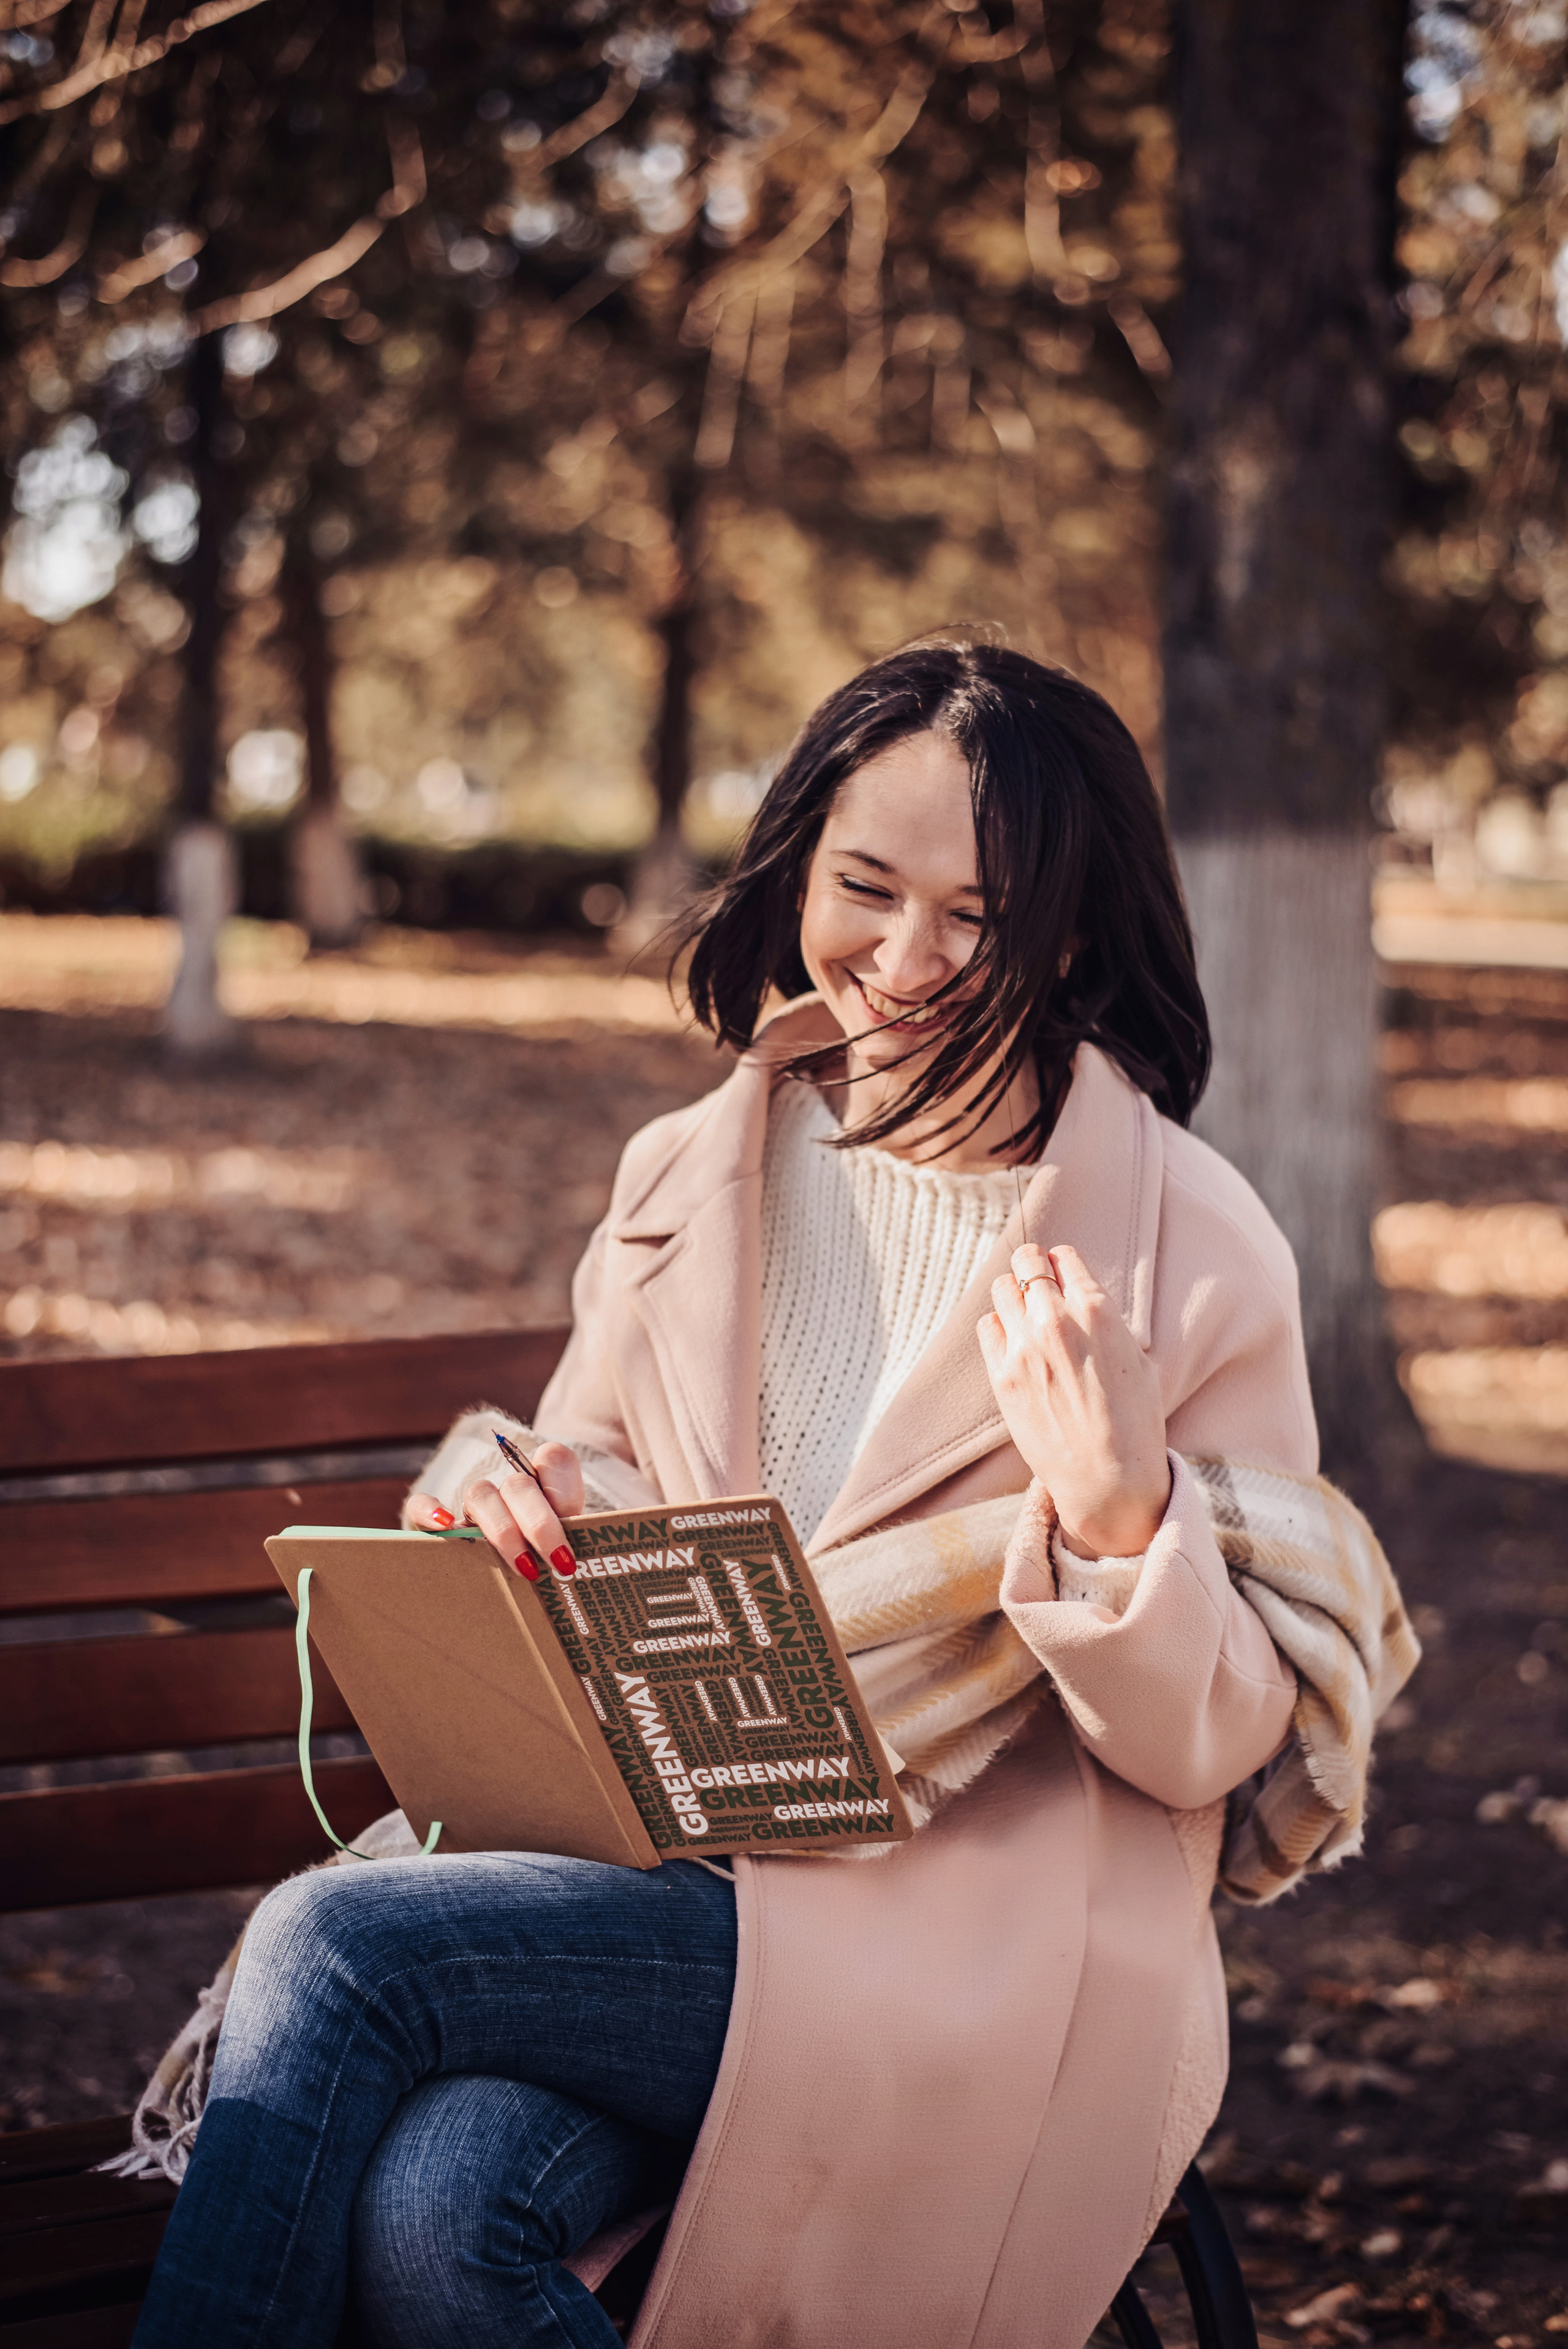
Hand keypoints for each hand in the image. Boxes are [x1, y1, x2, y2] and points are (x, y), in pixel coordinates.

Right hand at [407, 1441, 585, 1581]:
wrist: (496, 1579)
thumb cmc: (544, 1566)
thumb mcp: (565, 1553)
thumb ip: (574, 1550)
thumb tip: (586, 1570)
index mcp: (545, 1486)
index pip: (555, 1459)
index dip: (564, 1487)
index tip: (576, 1524)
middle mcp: (507, 1490)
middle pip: (519, 1486)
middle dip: (541, 1525)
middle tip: (560, 1564)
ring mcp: (472, 1504)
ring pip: (481, 1494)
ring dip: (502, 1530)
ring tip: (523, 1568)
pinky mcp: (432, 1519)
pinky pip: (422, 1504)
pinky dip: (430, 1511)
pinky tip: (445, 1529)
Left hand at [978, 1243, 1170, 1560]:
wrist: (1107, 1478)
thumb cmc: (1133, 1422)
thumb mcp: (1137, 1360)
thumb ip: (1106, 1322)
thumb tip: (1083, 1298)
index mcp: (1097, 1311)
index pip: (1063, 1257)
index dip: (1061, 1263)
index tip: (1061, 1272)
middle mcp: (1056, 1321)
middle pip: (1026, 1261)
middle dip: (1031, 1267)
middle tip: (1036, 1281)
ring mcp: (1024, 1348)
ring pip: (1001, 1288)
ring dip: (1013, 1294)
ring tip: (1023, 1312)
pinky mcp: (1001, 1376)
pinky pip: (986, 1327)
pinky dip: (997, 1328)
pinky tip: (1013, 1343)